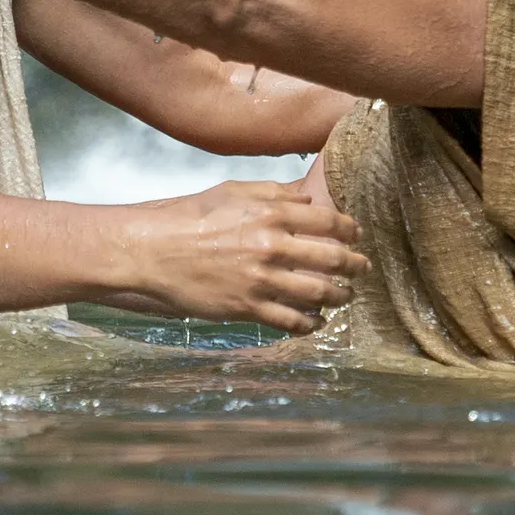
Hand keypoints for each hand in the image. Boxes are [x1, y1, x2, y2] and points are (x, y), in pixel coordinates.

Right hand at [108, 164, 364, 333]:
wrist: (151, 252)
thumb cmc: (187, 217)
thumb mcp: (230, 191)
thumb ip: (272, 193)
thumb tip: (306, 198)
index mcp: (269, 213)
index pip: (327, 222)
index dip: (350, 230)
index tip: (356, 235)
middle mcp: (271, 246)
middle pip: (331, 259)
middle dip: (355, 265)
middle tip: (363, 268)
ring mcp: (260, 280)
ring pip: (318, 293)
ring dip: (340, 296)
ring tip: (346, 296)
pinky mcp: (247, 308)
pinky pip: (291, 320)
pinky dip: (311, 323)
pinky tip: (317, 322)